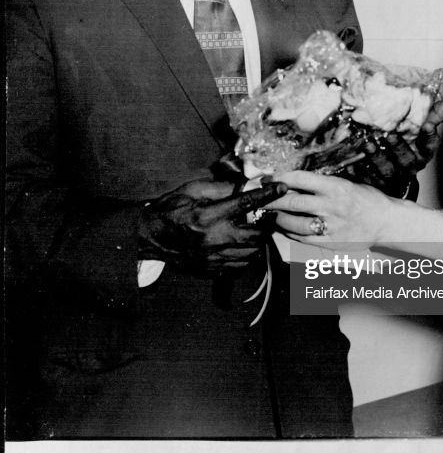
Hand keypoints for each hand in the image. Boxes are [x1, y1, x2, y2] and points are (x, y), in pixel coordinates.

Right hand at [139, 179, 286, 267]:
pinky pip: (241, 266)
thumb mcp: (192, 190)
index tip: (281, 188)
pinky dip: (249, 255)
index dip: (267, 195)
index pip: (246, 204)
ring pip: (252, 253)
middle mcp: (213, 239)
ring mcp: (213, 257)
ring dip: (260, 240)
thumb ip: (220, 187)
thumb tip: (245, 184)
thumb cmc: (170, 209)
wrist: (150, 237)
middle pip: (256, 234)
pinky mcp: (212, 268)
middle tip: (272, 214)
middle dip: (269, 223)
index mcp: (208, 216)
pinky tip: (245, 244)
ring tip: (259, 228)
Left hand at [267, 171, 391, 245]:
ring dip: (279, 219)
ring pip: (295, 223)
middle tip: (262, 199)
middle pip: (293, 202)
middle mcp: (332, 206)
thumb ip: (323, 185)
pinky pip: (305, 239)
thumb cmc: (367, 200)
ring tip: (272, 215)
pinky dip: (292, 234)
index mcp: (335, 187)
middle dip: (273, 200)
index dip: (280, 179)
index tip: (269, 180)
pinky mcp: (332, 242)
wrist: (387, 222)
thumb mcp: (347, 184)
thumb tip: (294, 184)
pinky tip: (286, 229)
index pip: (300, 179)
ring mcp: (332, 226)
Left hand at [343, 92, 442, 195]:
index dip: (430, 136)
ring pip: (387, 170)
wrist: (391, 175)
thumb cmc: (408, 146)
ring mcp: (392, 177)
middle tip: (391, 135)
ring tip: (369, 144)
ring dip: (378, 157)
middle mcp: (409, 167)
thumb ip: (435, 113)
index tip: (428, 125)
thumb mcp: (421, 128)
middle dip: (399, 147)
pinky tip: (352, 162)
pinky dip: (359, 170)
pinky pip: (367, 178)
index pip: (429, 146)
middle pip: (407, 159)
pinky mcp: (374, 183)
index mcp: (422, 153)